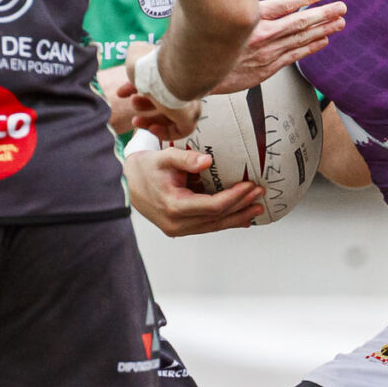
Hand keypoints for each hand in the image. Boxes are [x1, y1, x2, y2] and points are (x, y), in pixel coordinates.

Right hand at [115, 42, 200, 140]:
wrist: (168, 73)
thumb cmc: (152, 64)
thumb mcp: (136, 54)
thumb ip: (135, 56)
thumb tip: (134, 58)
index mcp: (172, 70)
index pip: (157, 82)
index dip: (137, 87)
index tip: (122, 92)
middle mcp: (184, 85)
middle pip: (164, 99)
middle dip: (144, 105)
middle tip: (132, 104)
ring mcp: (189, 102)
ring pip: (172, 116)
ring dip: (150, 121)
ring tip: (135, 121)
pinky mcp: (191, 117)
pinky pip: (180, 130)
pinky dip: (164, 132)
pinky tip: (151, 129)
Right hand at [125, 142, 261, 234]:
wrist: (127, 183)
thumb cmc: (144, 169)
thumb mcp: (163, 157)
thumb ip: (185, 159)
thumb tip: (207, 161)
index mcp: (173, 206)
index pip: (212, 206)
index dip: (234, 197)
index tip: (249, 186)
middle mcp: (176, 223)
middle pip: (217, 218)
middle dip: (241, 207)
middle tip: (259, 196)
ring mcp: (178, 229)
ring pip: (214, 226)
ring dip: (237, 217)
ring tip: (256, 208)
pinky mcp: (179, 228)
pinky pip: (207, 226)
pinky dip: (225, 221)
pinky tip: (240, 218)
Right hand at [210, 0, 345, 94]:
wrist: (194, 75)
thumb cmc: (202, 42)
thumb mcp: (214, 13)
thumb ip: (236, 3)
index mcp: (250, 19)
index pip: (284, 5)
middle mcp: (262, 36)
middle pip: (299, 22)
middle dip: (323, 15)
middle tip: (340, 8)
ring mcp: (266, 54)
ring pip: (300, 39)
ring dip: (323, 30)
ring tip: (339, 23)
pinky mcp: (266, 69)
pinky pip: (294, 56)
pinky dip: (309, 48)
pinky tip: (322, 42)